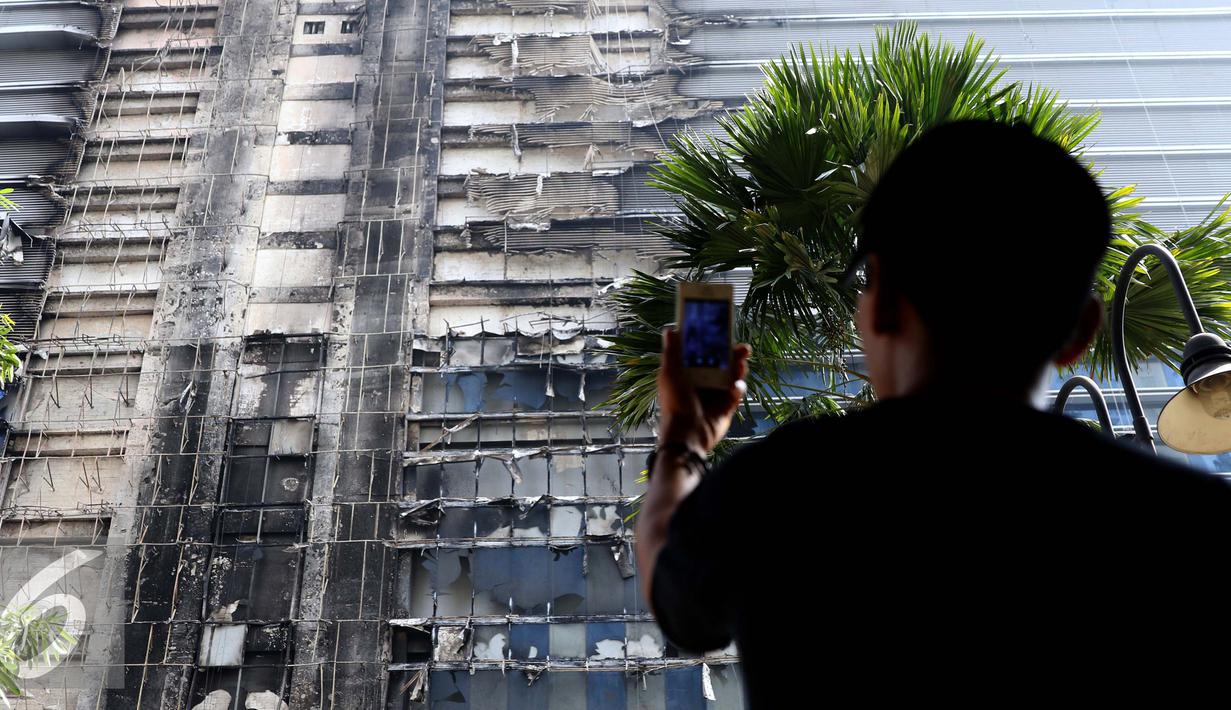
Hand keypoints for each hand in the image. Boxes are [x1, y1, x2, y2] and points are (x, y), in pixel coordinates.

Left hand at [656, 327, 751, 454]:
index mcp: (687, 373)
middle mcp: (702, 383)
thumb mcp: (669, 374)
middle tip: (743, 348)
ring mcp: (715, 396)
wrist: (687, 434)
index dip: (714, 344)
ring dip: (738, 369)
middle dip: (733, 355)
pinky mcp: (726, 408)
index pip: (703, 354)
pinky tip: (735, 388)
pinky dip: (737, 389)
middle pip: (722, 363)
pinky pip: (736, 394)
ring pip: (732, 377)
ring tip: (741, 365)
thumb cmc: (674, 403)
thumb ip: (672, 352)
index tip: (723, 332)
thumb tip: (670, 329)